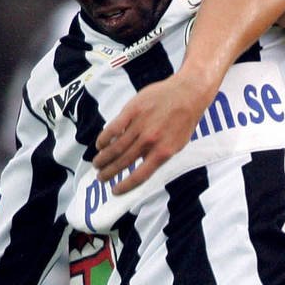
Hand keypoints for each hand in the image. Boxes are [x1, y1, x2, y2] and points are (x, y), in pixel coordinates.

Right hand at [92, 75, 214, 193]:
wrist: (188, 93)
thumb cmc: (184, 120)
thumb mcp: (177, 144)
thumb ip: (159, 155)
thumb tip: (140, 165)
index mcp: (163, 152)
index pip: (140, 175)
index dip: (125, 185)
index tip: (115, 191)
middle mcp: (150, 141)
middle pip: (124, 162)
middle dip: (109, 172)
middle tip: (100, 177)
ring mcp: (140, 125)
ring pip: (116, 146)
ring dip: (104, 157)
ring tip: (97, 164)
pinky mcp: (132, 110)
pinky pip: (114, 127)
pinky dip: (104, 138)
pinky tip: (99, 145)